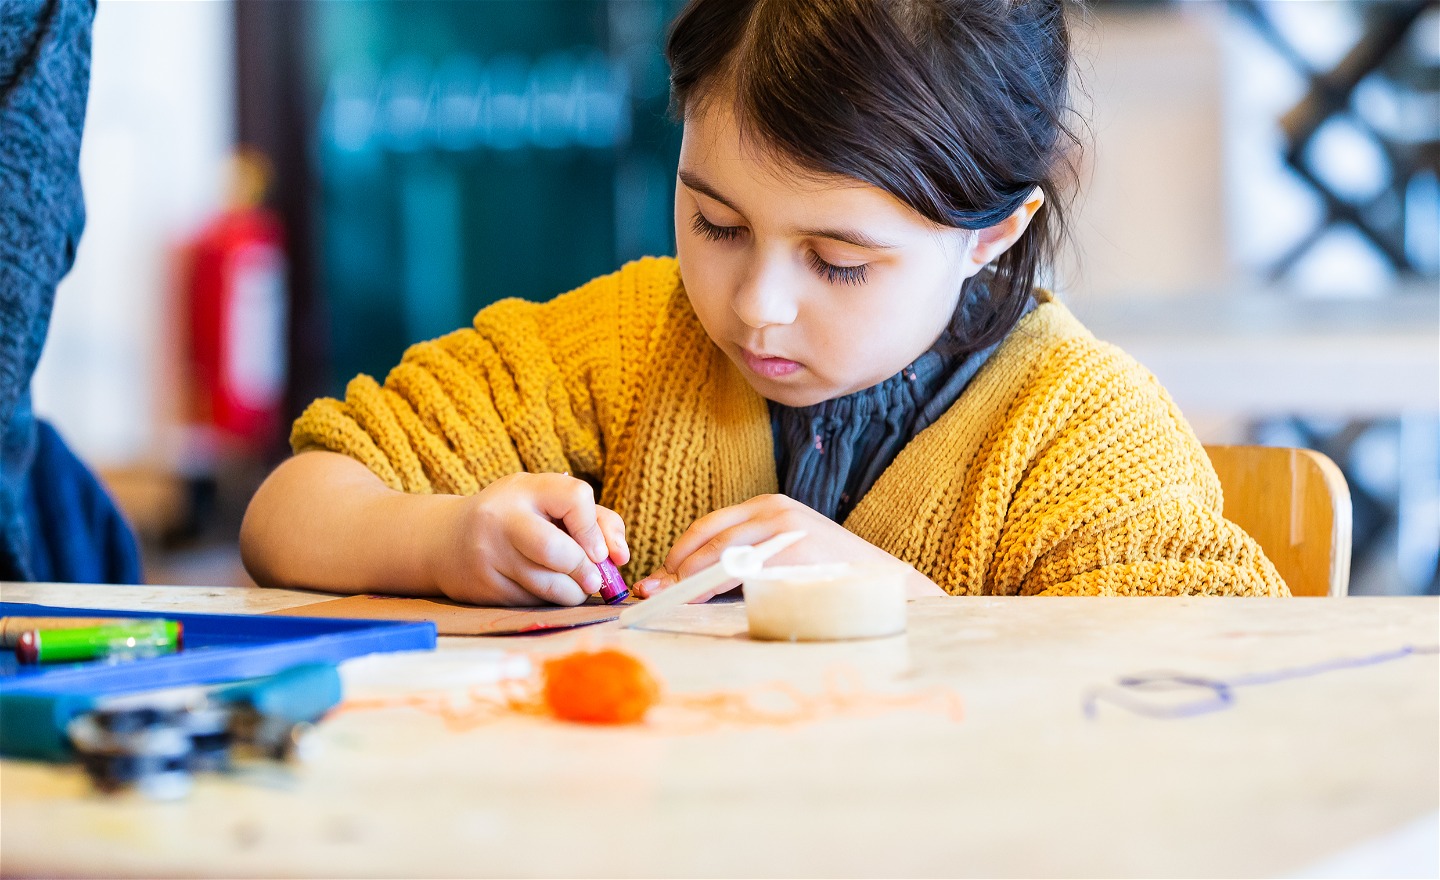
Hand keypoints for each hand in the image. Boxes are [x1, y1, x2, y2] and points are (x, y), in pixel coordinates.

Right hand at [428, 472, 628, 605]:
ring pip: (547, 585)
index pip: (574, 498)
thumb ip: (594, 519)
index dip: (595, 528)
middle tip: (594, 580)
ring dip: (572, 593)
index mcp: (525, 488)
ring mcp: (489, 554)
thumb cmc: (517, 517)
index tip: (599, 550)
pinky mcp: (484, 587)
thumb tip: (620, 557)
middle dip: (585, 570)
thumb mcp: (548, 502)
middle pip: (556, 550)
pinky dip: (548, 601)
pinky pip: (531, 601)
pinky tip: (544, 591)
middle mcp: (502, 518)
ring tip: (576, 588)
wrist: (447, 539)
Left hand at [632, 494, 943, 601]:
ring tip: (667, 596)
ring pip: (718, 553)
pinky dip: (713, 584)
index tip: (657, 577)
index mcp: (766, 507)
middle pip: (706, 535)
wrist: (880, 582)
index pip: (708, 526)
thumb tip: (686, 581)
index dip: (678, 552)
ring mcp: (782, 528)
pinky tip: (698, 597)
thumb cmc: (824, 576)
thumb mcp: (780, 557)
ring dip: (687, 577)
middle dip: (675, 565)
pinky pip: (740, 568)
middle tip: (653, 590)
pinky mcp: (791, 549)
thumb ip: (741, 562)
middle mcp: (772, 510)